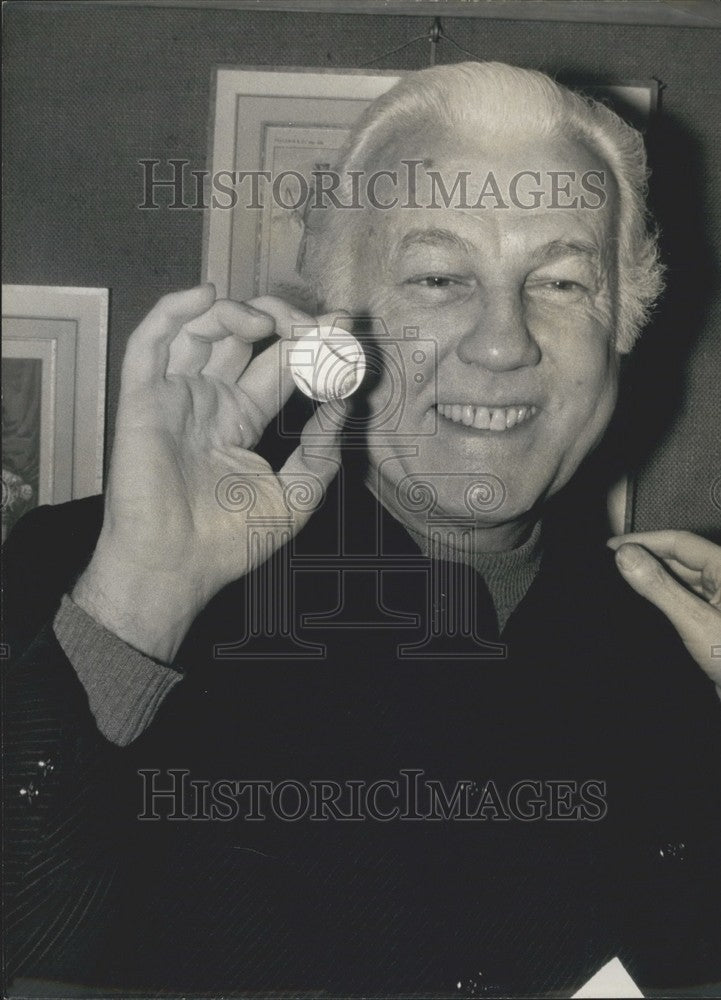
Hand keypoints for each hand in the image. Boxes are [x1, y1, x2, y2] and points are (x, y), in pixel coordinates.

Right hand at [73, 284, 344, 660]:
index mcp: (242, 417)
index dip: (310, 343)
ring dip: (237, 310)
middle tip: (313, 324)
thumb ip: (321, 451)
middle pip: (244, 335)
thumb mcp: (295, 497)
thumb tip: (344, 405)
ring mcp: (175, 395)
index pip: (278, 363)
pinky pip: (149, 342)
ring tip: (269, 320)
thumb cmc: (229, 543)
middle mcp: (209, 398)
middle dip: (281, 319)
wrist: (176, 569)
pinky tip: (207, 295)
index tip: (342, 327)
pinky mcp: (143, 399)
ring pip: (200, 328)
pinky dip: (173, 310)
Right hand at [607, 530, 720, 697]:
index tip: (612, 546)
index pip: (680, 542)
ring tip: (624, 586)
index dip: (644, 540)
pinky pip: (688, 601)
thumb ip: (659, 587)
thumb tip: (625, 556)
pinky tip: (647, 608)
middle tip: (612, 568)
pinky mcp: (717, 622)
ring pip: (683, 581)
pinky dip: (667, 601)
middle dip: (648, 561)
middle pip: (681, 560)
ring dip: (656, 583)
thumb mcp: (694, 621)